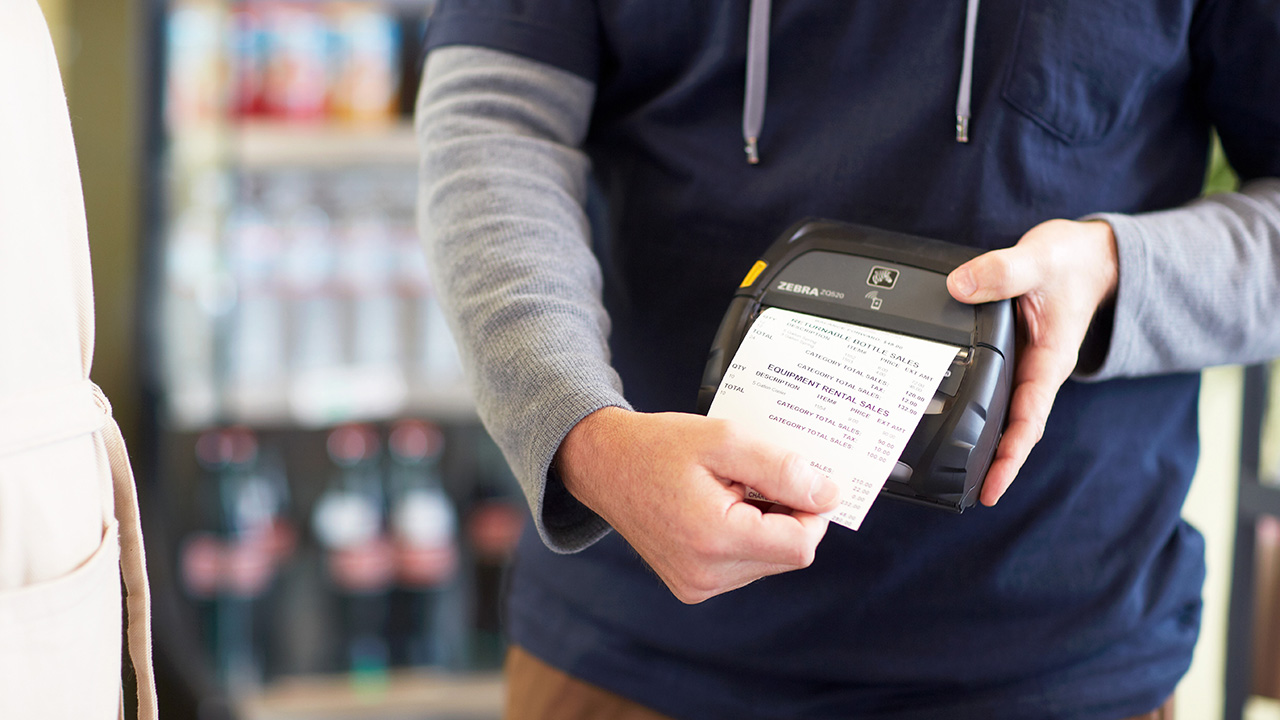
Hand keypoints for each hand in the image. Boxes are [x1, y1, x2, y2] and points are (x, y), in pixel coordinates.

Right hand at [555, 407, 839, 603]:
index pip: (801, 544)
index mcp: (714, 539)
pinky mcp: (692, 586)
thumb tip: (828, 494)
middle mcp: (705, 575)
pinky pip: (744, 565)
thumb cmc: (658, 446)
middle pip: (788, 555)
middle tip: (758, 475)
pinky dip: (746, 535)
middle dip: (787, 514)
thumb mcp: (725, 440)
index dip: (813, 509)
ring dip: (766, 524)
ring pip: (769, 561)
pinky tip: (721, 505)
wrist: (602, 464)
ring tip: (732, 488)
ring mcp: (697, 586)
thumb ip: (781, 468)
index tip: (799, 477)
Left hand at [947, 219, 1117, 505]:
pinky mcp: (1015, 355)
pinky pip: (997, 390)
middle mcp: (1038, 370)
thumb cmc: (1072, 262)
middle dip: (995, 464)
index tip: (992, 488)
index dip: (1010, 456)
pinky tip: (956, 421)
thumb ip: (1002, 271)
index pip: (1028, 419)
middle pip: (1017, 429)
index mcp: (1049, 360)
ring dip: (987, 442)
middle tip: (966, 495)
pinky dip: (979, 409)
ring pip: (1006, 414)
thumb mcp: (1038, 259)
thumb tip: (960, 287)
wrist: (1090, 256)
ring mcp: (1027, 365)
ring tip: (956, 473)